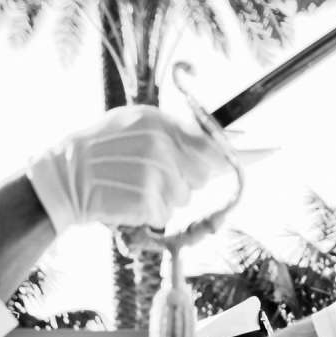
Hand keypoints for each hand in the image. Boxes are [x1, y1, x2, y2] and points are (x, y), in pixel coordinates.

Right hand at [24, 105, 234, 232]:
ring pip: (183, 197)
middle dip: (186, 180)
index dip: (244, 148)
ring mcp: (155, 171)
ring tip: (130, 186)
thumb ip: (168, 137)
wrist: (61, 180)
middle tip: (148, 176)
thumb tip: (216, 156)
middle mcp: (160, 142)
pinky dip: (148, 216)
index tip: (275, 149)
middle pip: (203, 172)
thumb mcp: (129, 129)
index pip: (211, 138)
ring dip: (163, 200)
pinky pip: (164, 214)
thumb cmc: (98, 158)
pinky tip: (126, 202)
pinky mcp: (148, 198)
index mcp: (156, 121)